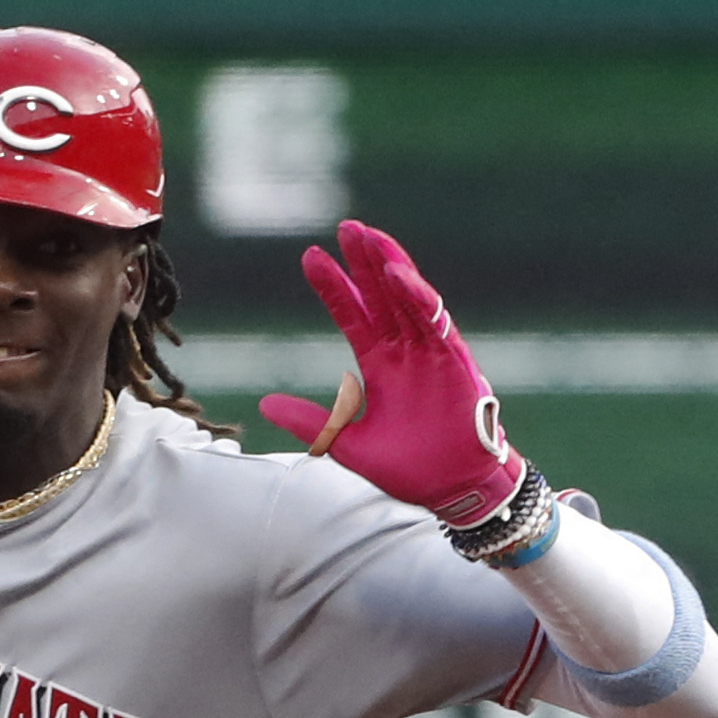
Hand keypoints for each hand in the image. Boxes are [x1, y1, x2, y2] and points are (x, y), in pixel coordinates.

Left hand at [257, 220, 527, 527]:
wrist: (451, 490)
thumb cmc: (408, 469)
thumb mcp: (345, 444)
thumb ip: (311, 421)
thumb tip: (264, 403)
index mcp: (378, 365)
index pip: (352, 315)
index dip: (333, 287)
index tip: (310, 258)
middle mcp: (403, 351)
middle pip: (380, 295)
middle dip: (363, 262)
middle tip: (345, 227)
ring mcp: (429, 352)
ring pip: (408, 298)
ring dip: (390, 265)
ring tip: (369, 237)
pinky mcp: (453, 360)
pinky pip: (435, 321)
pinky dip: (417, 297)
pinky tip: (397, 274)